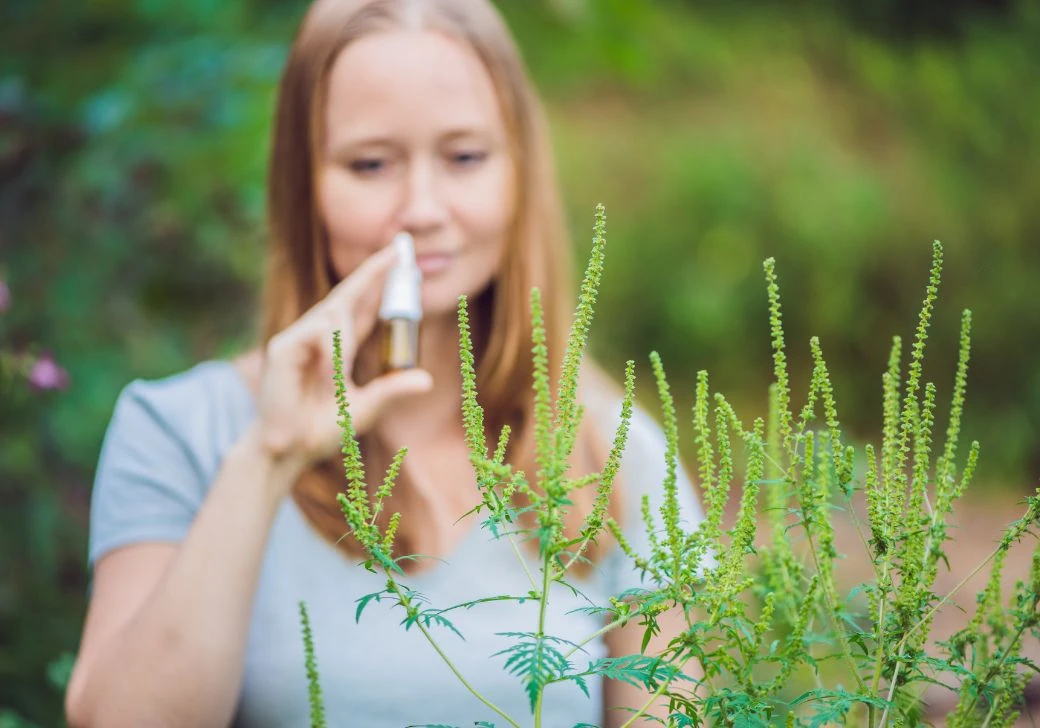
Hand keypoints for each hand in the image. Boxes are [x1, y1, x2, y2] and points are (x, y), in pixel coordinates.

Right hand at [253, 244, 432, 478]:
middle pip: (348, 293)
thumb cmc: (321, 430)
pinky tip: (328, 377)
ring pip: (334, 316)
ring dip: (346, 342)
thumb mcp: (365, 408)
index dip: (380, 281)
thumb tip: (427, 380)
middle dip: (374, 271)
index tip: (401, 257)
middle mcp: (318, 336)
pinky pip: (317, 334)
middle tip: (401, 248)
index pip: (362, 305)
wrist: (289, 452)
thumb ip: (391, 390)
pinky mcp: (282, 348)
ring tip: (339, 377)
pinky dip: (330, 354)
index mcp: (339, 347)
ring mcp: (298, 339)